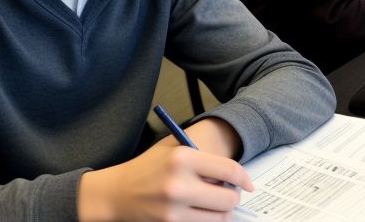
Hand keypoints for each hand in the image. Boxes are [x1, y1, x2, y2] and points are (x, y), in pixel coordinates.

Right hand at [78, 120, 253, 220]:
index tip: (248, 184)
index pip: (229, 170)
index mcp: (183, 157)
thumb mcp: (171, 150)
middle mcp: (179, 183)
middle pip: (229, 198)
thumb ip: (202, 156)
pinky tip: (201, 213)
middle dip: (232, 197)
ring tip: (213, 205)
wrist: (116, 193)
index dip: (244, 178)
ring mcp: (174, 208)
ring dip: (221, 212)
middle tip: (226, 194)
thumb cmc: (147, 169)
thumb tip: (234, 173)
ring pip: (219, 217)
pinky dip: (207, 221)